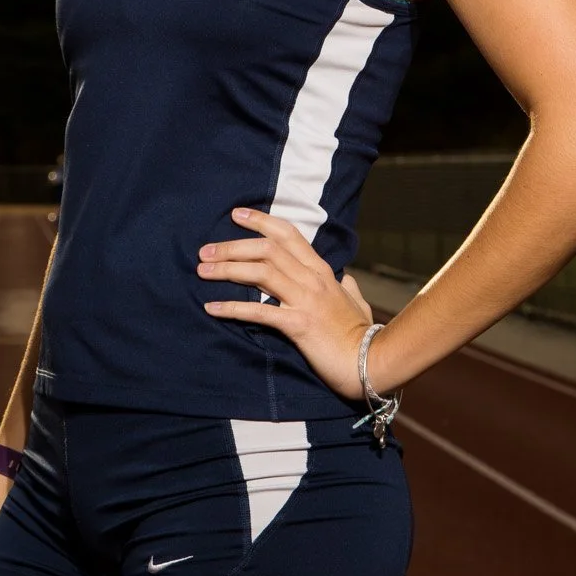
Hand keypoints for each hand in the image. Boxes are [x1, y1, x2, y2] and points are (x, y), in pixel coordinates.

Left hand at [199, 208, 374, 400]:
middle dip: (232, 246)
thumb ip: (348, 288)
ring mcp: (306, 300)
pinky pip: (259, 311)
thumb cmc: (362, 333)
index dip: (261, 221)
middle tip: (205, 250)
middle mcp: (312, 279)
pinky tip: (211, 307)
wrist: (372, 360)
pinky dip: (232, 308)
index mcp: (322, 271)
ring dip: (227, 269)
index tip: (236, 214)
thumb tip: (345, 278)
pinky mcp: (298, 324)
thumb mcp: (357, 303)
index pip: (288, 234)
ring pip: (260, 272)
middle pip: (266, 250)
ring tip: (202, 271)